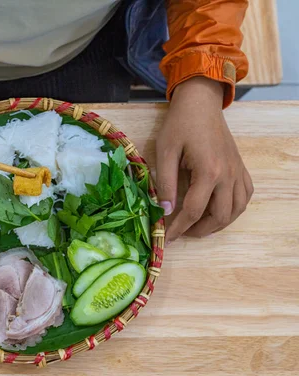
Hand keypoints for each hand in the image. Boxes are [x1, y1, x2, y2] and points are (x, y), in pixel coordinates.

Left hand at [156, 77, 253, 242]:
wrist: (201, 102)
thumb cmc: (179, 124)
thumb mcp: (165, 151)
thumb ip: (166, 183)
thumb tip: (165, 210)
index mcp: (208, 171)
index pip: (194, 211)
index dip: (179, 228)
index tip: (167, 238)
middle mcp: (228, 175)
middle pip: (220, 216)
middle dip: (200, 230)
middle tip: (182, 232)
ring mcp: (238, 171)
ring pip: (236, 210)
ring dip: (218, 223)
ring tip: (198, 226)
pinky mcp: (241, 167)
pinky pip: (245, 196)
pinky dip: (233, 209)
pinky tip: (218, 210)